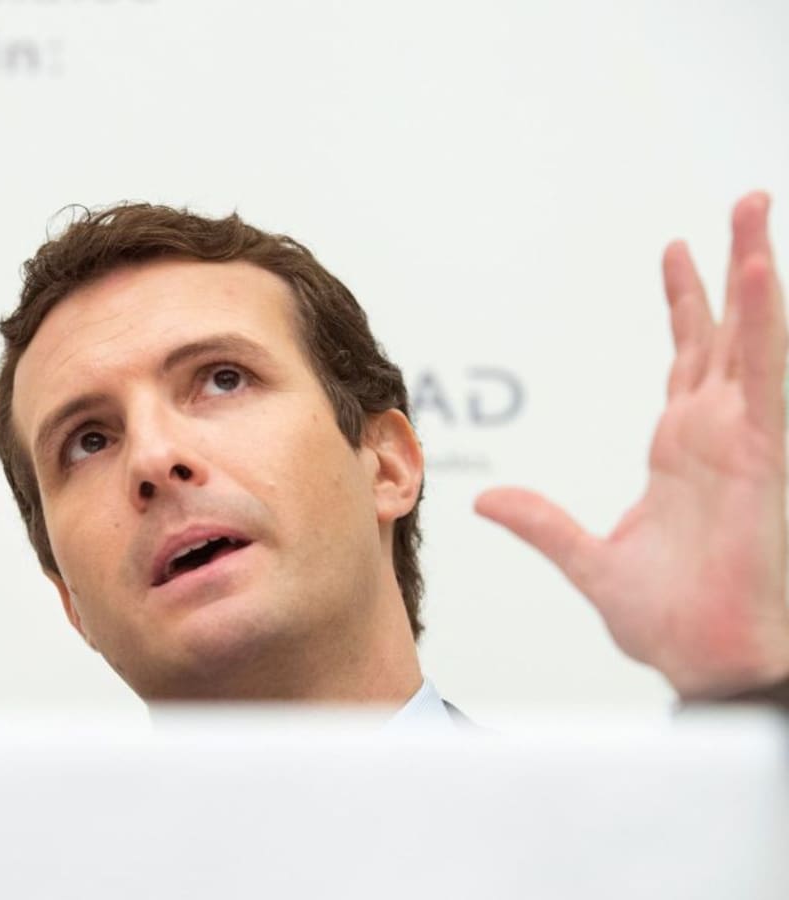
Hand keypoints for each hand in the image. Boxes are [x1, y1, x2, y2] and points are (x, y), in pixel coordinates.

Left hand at [476, 191, 788, 699]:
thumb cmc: (674, 622)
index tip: (677, 254)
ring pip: (754, 338)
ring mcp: (747, 440)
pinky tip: (758, 273)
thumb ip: (541, 524)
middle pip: (727, 333)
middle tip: (739, 207)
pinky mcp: (767, 455)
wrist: (710, 661)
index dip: (686, 306)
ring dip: (755, 272)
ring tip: (752, 209)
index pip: (689, 359)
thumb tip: (488, 501)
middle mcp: (720, 435)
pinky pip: (766, 379)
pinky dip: (764, 325)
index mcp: (685, 450)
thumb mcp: (590, 561)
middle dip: (731, 266)